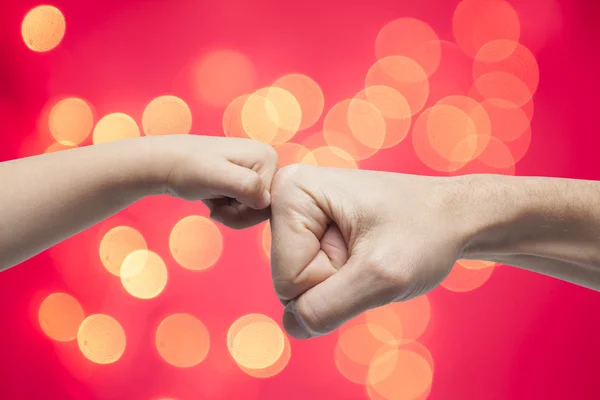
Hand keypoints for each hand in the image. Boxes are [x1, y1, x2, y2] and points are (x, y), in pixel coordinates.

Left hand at [151, 135, 277, 228]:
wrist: (165, 163)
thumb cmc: (186, 168)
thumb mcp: (216, 177)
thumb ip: (245, 186)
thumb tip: (266, 201)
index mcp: (267, 157)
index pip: (272, 202)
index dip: (247, 212)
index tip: (221, 207)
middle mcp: (267, 161)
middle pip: (265, 207)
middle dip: (239, 214)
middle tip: (216, 208)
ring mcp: (256, 170)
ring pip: (255, 209)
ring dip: (233, 213)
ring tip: (213, 202)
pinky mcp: (246, 178)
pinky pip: (247, 206)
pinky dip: (229, 209)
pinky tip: (215, 199)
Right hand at [270, 164, 469, 338]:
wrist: (454, 218)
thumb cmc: (426, 233)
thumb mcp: (381, 276)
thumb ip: (327, 308)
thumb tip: (291, 327)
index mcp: (291, 191)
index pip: (288, 279)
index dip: (333, 280)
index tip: (367, 250)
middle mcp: (287, 198)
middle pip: (288, 282)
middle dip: (335, 282)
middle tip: (370, 253)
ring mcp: (298, 215)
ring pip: (301, 286)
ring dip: (342, 283)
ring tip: (370, 251)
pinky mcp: (310, 230)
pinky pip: (312, 281)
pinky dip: (343, 280)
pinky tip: (363, 254)